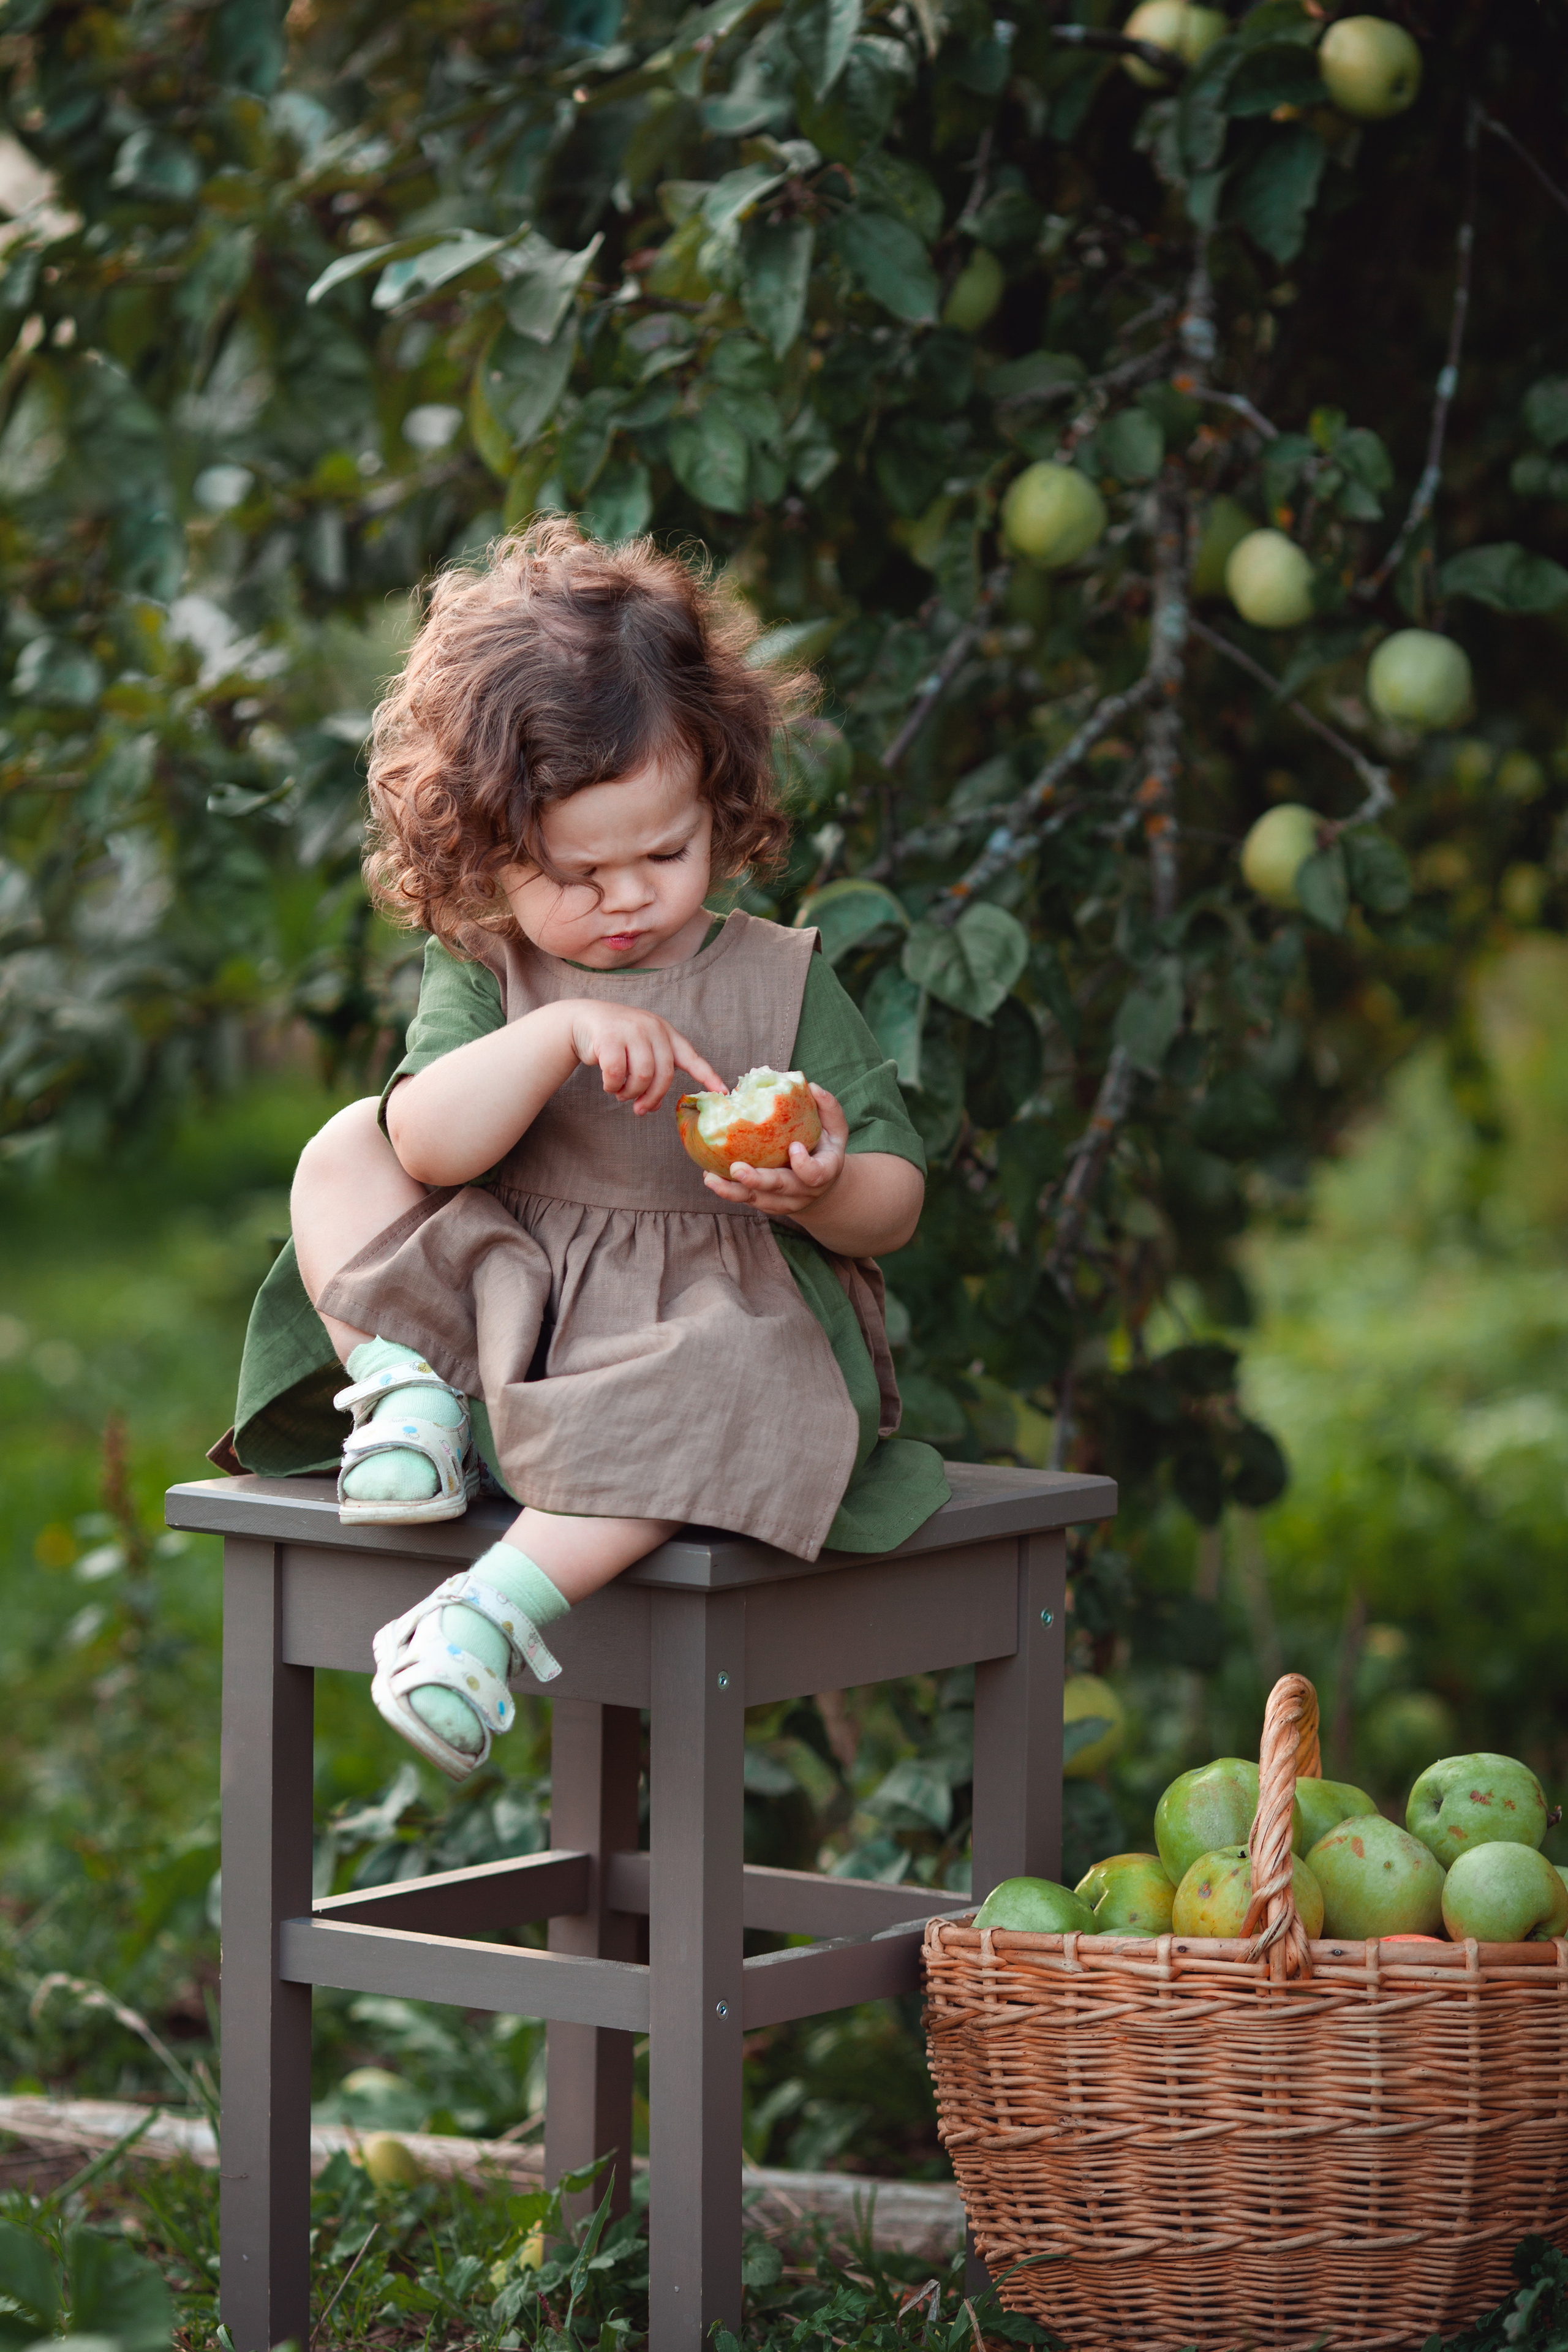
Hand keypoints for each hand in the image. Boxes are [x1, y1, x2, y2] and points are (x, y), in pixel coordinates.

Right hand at [563, 1001, 725, 1113]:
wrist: (582, 1020)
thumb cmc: (616, 1042)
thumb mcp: (639, 1053)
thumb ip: (652, 1075)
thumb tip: (655, 1107)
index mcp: (666, 1033)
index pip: (691, 1057)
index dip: (707, 1075)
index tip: (723, 1092)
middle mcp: (653, 1028)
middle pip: (664, 1075)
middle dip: (651, 1098)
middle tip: (640, 1110)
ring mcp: (632, 1029)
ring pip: (642, 1076)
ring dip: (630, 1093)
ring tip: (621, 1094)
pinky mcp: (609, 1036)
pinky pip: (616, 1073)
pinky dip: (612, 1086)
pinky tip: (609, 1085)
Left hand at [703, 1084, 847, 1219]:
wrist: (821, 1185)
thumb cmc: (825, 1149)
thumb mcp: (835, 1129)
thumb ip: (828, 1108)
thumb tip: (812, 1087)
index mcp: (824, 1172)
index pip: (815, 1174)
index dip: (804, 1164)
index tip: (793, 1146)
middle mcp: (803, 1191)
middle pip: (780, 1188)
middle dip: (757, 1179)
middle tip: (736, 1168)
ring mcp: (785, 1201)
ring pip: (758, 1199)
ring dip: (733, 1190)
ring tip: (710, 1178)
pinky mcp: (767, 1204)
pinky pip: (747, 1199)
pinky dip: (728, 1191)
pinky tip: (711, 1177)